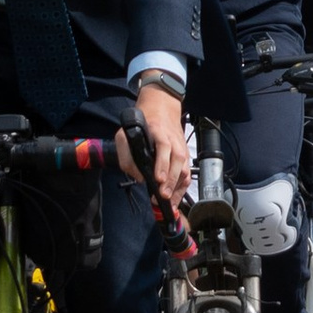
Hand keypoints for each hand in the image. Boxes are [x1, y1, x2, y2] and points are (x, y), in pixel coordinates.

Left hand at [117, 78, 188, 197]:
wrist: (161, 108)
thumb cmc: (142, 124)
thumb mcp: (125, 134)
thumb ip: (127, 156)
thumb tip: (139, 177)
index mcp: (158, 131)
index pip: (164, 147)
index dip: (162, 163)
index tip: (158, 179)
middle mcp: (173, 140)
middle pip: (177, 160)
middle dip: (171, 180)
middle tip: (163, 196)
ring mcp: (181, 148)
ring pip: (185, 168)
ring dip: (178, 187)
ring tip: (169, 203)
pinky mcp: (185, 156)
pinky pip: (187, 173)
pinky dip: (182, 187)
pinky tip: (175, 199)